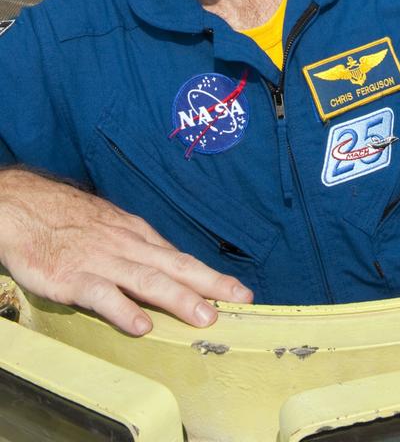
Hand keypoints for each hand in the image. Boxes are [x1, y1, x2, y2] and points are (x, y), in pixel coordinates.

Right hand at [0, 169, 252, 335]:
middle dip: (210, 284)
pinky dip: (123, 309)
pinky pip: (102, 295)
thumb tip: (168, 265)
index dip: (210, 275)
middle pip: (174, 266)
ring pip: (147, 280)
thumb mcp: (112, 226)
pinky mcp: (74, 278)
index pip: (180, 258)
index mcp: (136, 236)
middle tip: (239, 300)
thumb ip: (138, 247)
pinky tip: (141, 326)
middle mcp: (127, 246)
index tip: (238, 291)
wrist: (26, 207)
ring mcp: (102, 262)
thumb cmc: (69, 219)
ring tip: (204, 317)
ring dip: (179, 298)